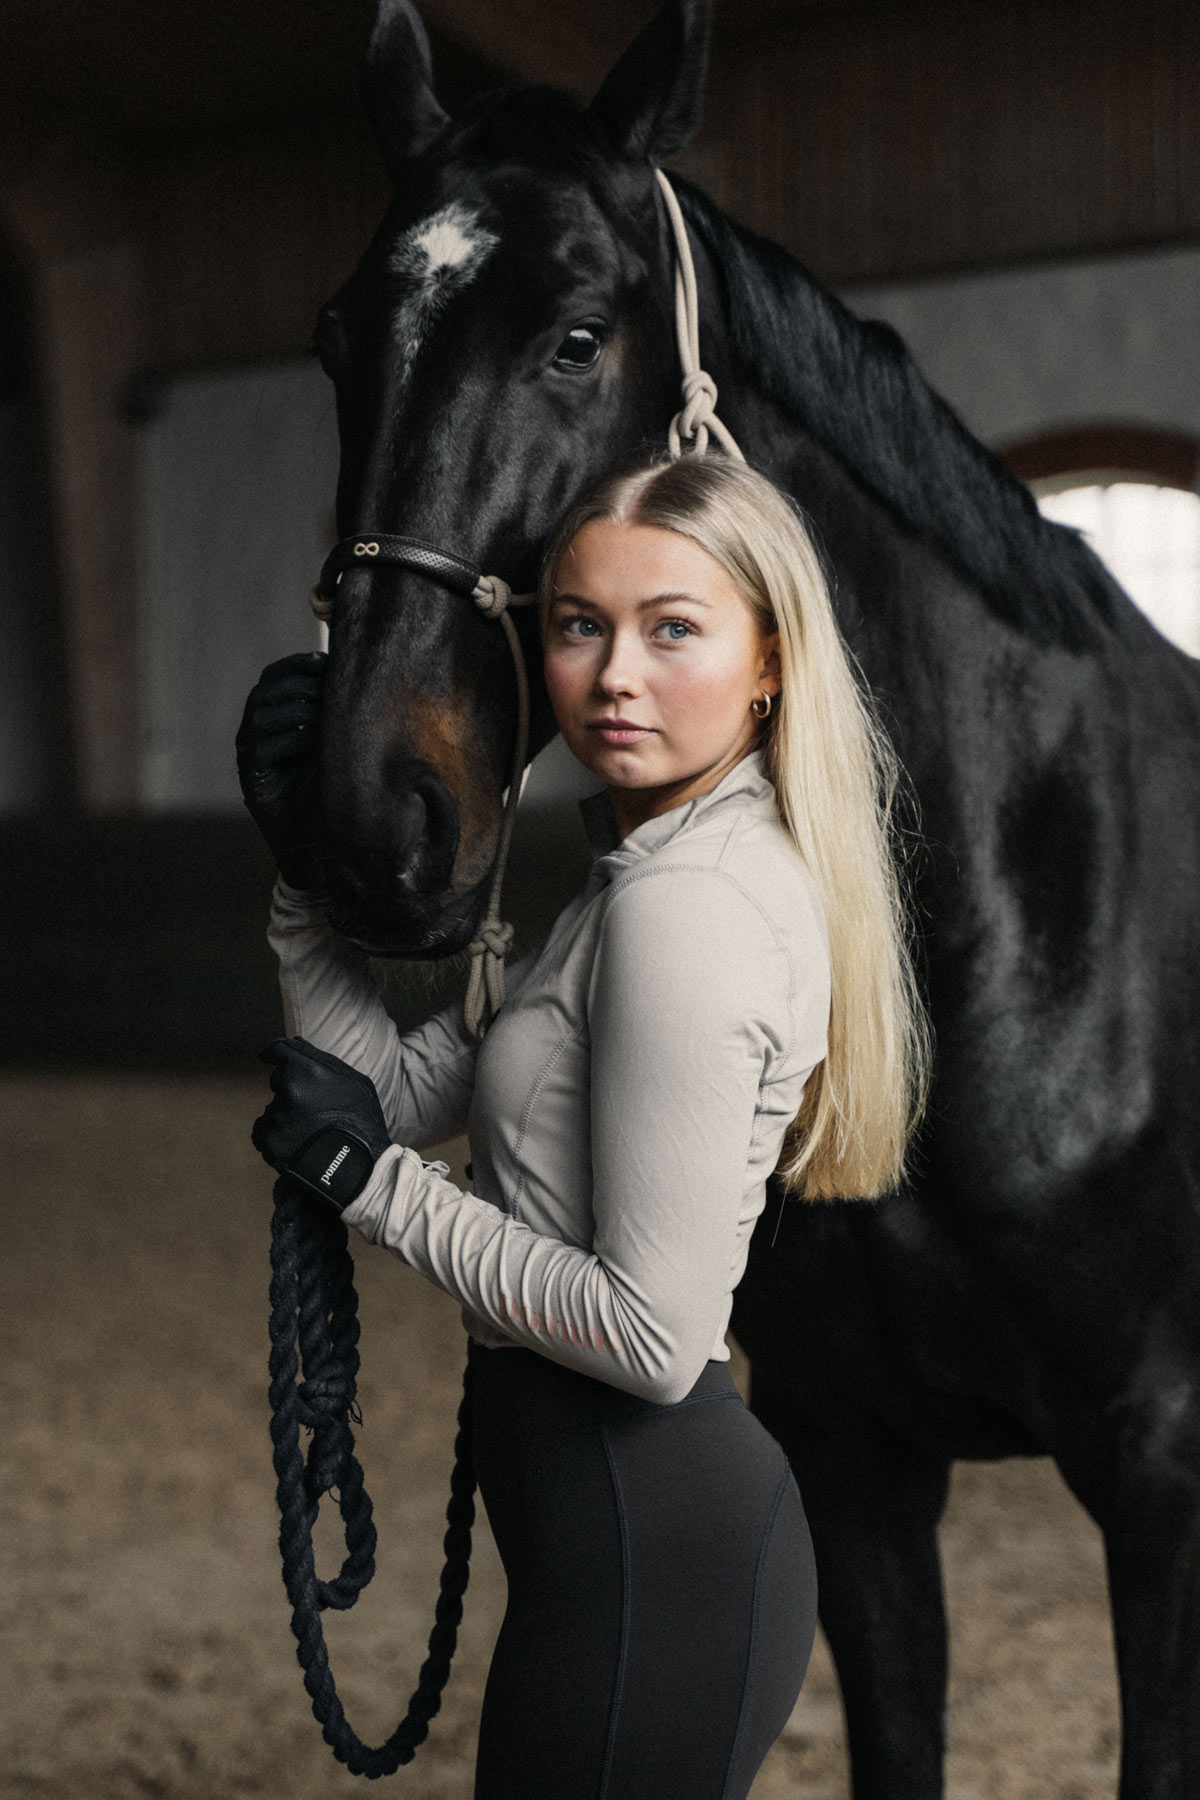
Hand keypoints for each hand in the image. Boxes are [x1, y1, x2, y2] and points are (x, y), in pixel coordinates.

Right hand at [236, 652, 327, 888]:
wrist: (318, 839)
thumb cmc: (331, 785)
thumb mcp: (334, 741)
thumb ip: (336, 712)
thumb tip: (361, 675)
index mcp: (272, 715)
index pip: (273, 677)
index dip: (296, 664)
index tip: (325, 660)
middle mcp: (253, 731)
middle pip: (264, 692)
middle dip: (297, 685)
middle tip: (328, 688)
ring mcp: (247, 755)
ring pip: (260, 716)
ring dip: (294, 709)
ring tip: (323, 712)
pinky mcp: (251, 779)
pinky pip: (261, 749)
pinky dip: (289, 739)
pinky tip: (312, 738)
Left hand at [253, 1037, 392, 1210]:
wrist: (359, 1168)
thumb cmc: (361, 1121)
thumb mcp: (355, 1082)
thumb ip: (323, 1060)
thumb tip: (294, 1043)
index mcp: (309, 1070)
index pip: (279, 1050)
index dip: (274, 1052)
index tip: (267, 1055)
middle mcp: (288, 1090)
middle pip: (278, 1080)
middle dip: (291, 1089)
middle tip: (313, 1109)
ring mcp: (276, 1117)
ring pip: (273, 1109)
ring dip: (286, 1116)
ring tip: (310, 1134)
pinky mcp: (268, 1142)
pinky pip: (263, 1132)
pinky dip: (275, 1137)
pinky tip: (296, 1145)